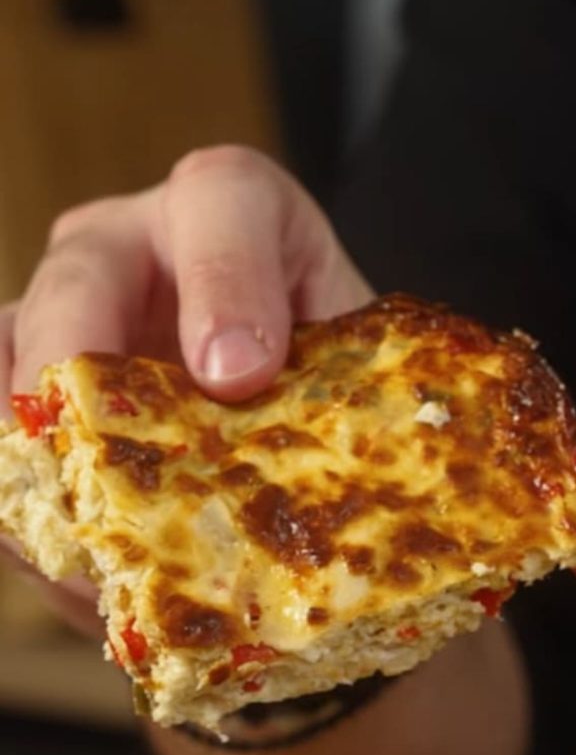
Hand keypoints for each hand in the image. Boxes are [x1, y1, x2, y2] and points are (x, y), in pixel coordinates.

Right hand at [1, 145, 372, 635]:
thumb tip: (353, 517)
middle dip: (90, 362)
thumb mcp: (362, 387)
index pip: (223, 197)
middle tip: (116, 461)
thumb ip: (356, 412)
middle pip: (85, 271)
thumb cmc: (337, 394)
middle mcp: (138, 245)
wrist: (292, 437)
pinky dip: (21, 491)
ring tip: (86, 534)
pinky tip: (71, 556)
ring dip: (40, 441)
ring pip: (10, 344)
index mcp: (240, 219)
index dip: (225, 276)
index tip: (240, 375)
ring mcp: (65, 305)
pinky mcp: (17, 371)